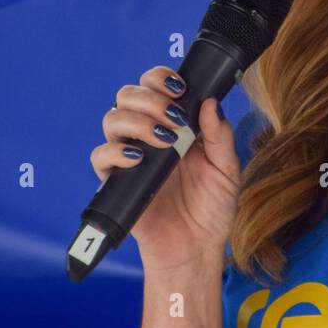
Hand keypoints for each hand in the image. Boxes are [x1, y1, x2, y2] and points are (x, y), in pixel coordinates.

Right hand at [89, 66, 240, 271]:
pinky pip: (100, 156)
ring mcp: (130, 156)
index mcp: (173, 124)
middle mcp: (147, 134)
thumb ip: (220, 136)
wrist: (196, 248)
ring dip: (137, 121)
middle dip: (150, 97)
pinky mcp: (116, 181)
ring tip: (164, 140)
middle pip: (128, 94)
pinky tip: (139, 158)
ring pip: (112, 118)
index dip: (161, 78)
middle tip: (175, 117)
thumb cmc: (212, 208)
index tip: (180, 89)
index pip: (154, 85)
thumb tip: (211, 102)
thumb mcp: (227, 170)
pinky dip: (116, 151)